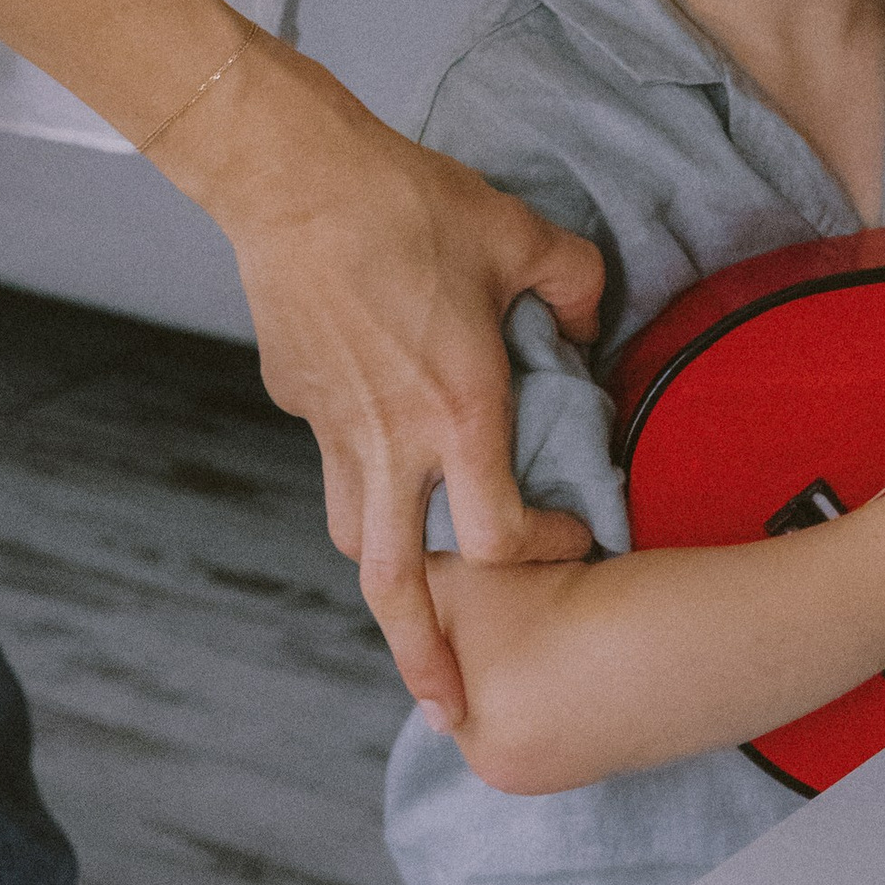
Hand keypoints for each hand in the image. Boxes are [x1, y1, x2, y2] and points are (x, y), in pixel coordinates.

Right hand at [160, 38, 606, 724]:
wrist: (295, 177)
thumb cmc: (409, 204)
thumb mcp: (520, 234)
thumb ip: (572, 285)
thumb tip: (589, 318)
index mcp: (456, 412)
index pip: (498, 537)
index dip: (541, 554)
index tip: (568, 541)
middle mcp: (391, 440)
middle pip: (394, 585)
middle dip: (421, 657)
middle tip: (450, 706)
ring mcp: (333, 426)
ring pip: (350, 530)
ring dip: (383, 566)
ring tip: (410, 588)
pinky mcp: (297, 396)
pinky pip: (331, 453)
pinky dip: (357, 465)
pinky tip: (379, 422)